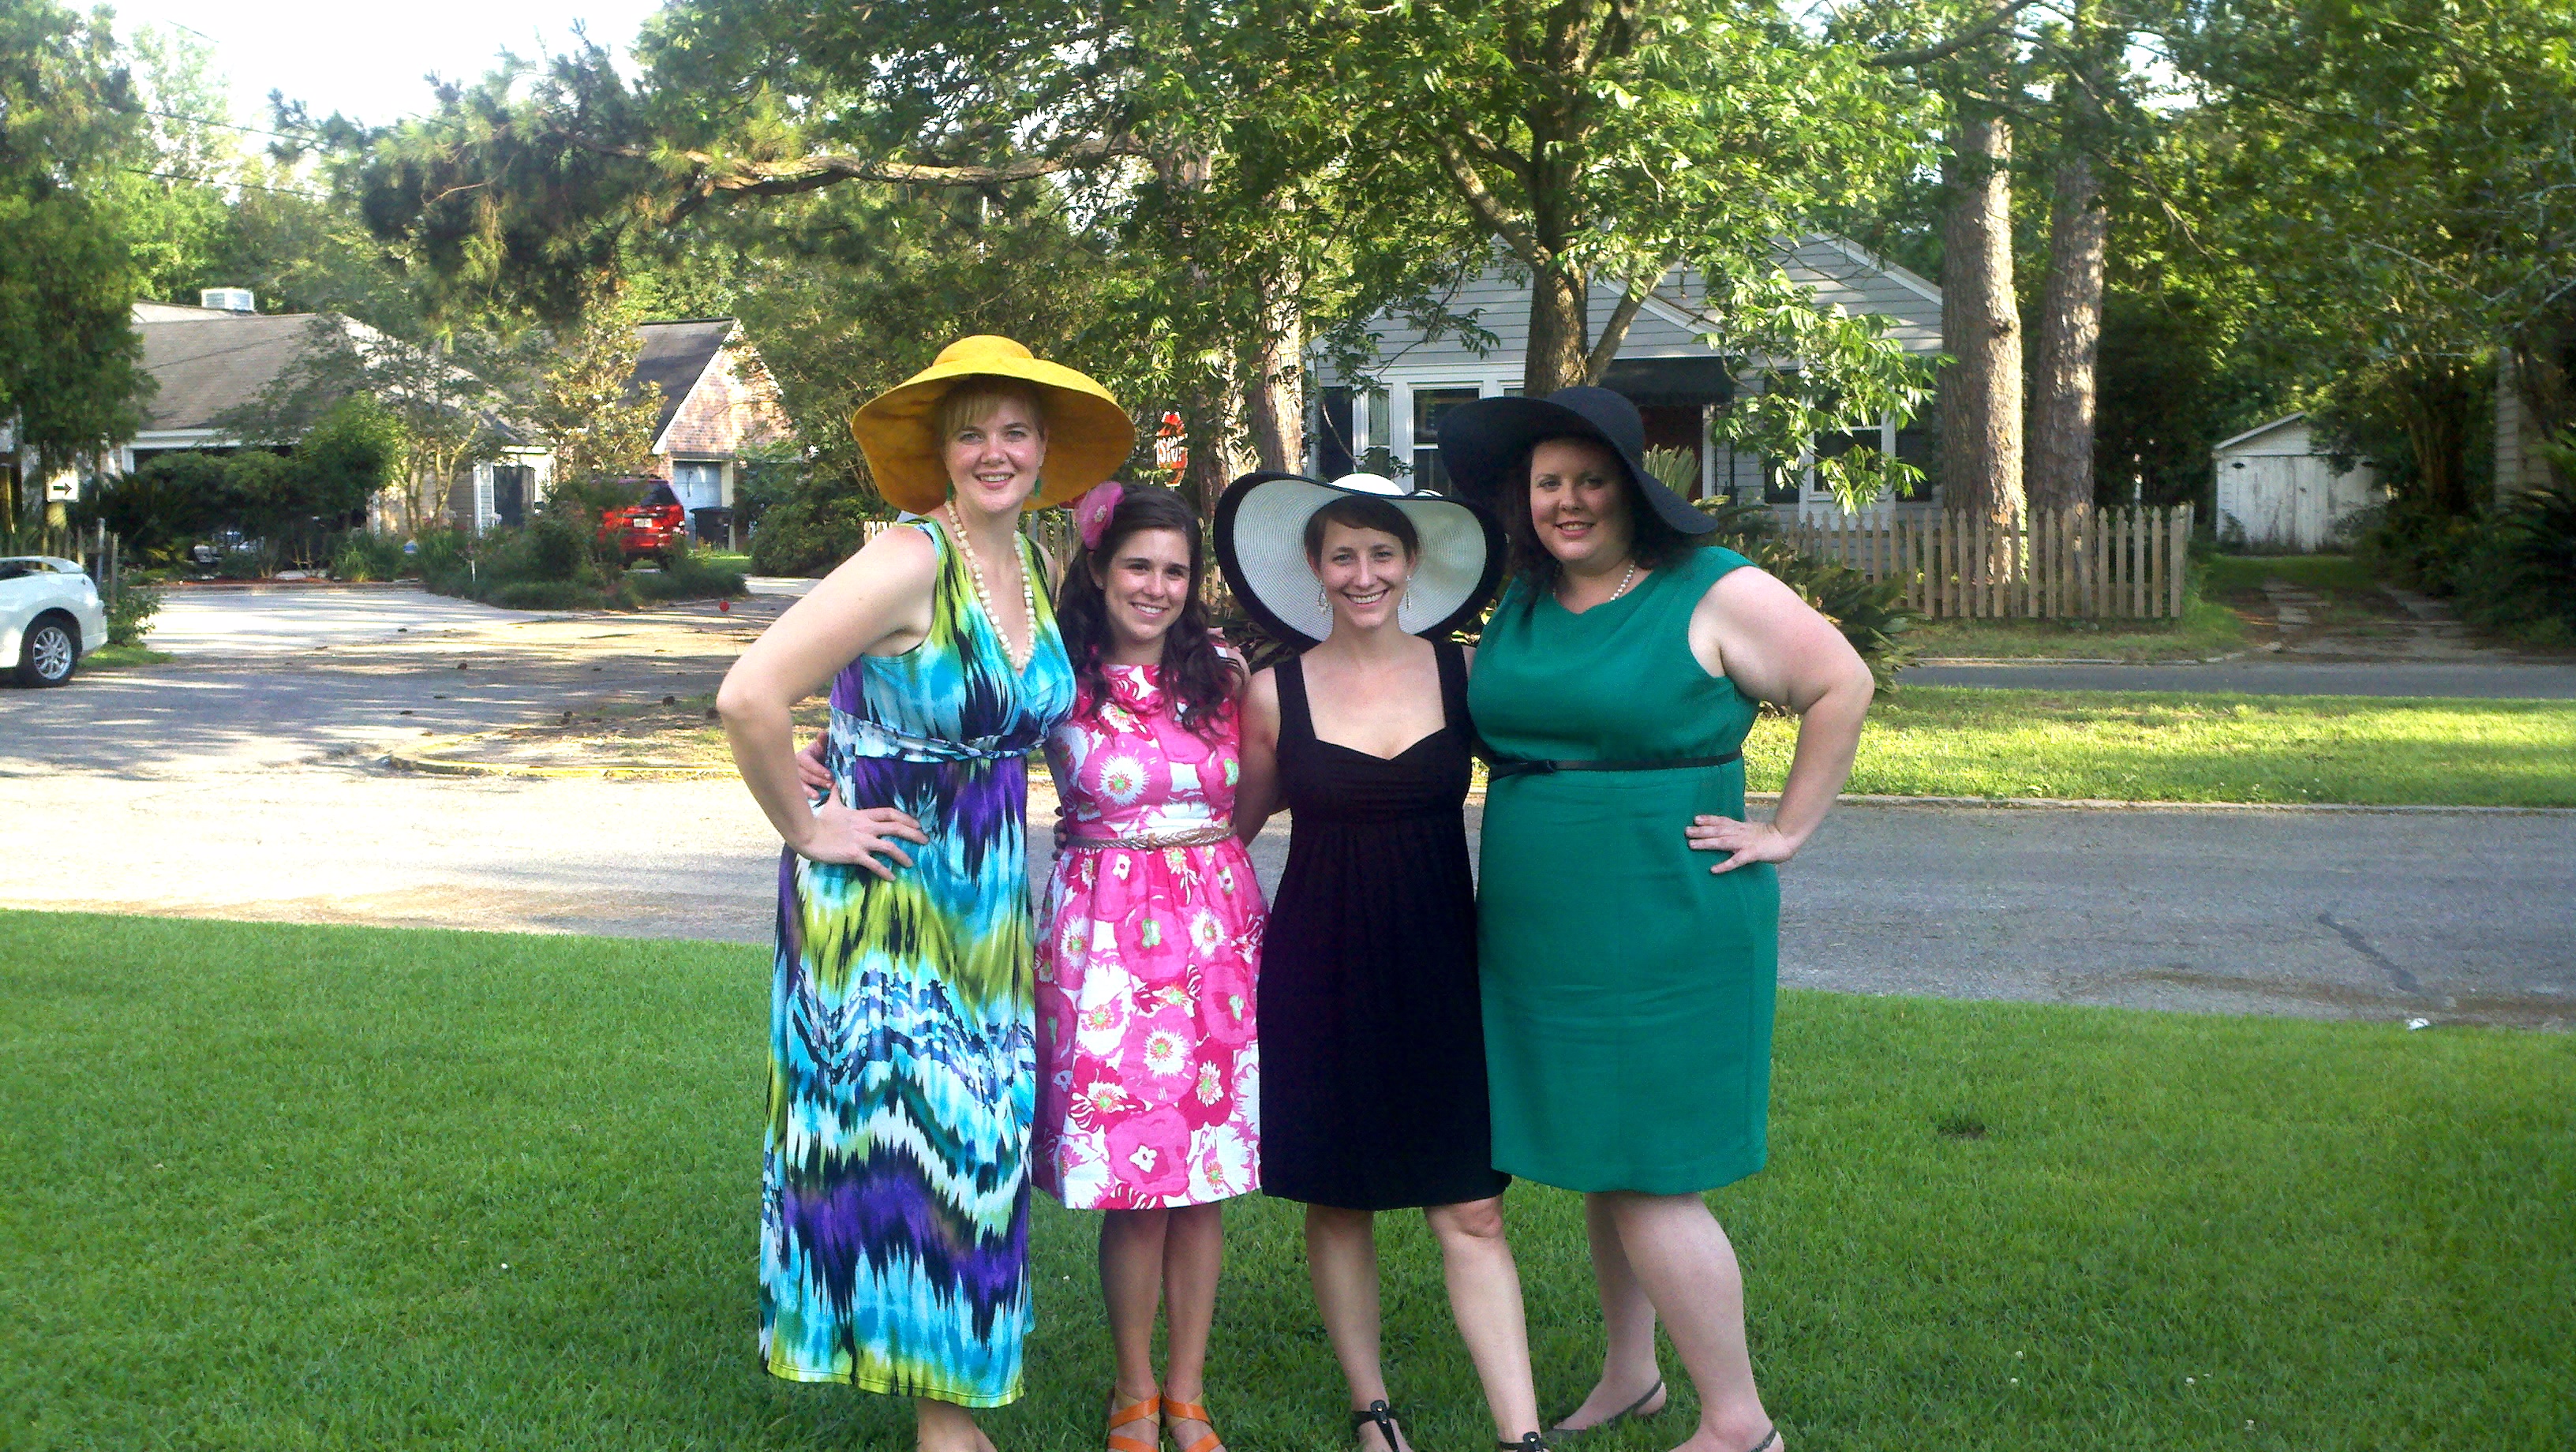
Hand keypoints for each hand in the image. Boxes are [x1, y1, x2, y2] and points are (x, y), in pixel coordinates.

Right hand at [794, 732, 832, 793]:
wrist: (820, 763)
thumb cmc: (822, 754)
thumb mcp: (824, 747)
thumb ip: (823, 741)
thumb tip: (822, 733)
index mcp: (802, 756)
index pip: (807, 762)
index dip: (818, 769)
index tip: (830, 775)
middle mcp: (795, 766)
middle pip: (805, 774)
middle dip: (818, 780)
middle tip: (830, 784)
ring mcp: (795, 777)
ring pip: (800, 784)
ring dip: (810, 790)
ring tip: (818, 796)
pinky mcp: (797, 787)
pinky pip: (799, 792)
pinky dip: (806, 795)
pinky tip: (814, 798)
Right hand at [796, 787, 928, 878]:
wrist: (807, 835)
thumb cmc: (820, 821)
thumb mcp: (831, 805)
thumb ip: (836, 795)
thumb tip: (834, 782)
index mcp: (863, 815)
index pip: (890, 813)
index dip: (905, 817)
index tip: (917, 824)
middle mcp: (866, 827)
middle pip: (896, 827)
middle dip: (914, 834)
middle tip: (925, 840)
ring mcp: (862, 841)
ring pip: (890, 847)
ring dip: (903, 855)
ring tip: (911, 863)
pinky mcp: (855, 855)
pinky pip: (874, 864)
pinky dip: (885, 871)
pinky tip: (892, 878)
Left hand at [1686, 815, 1798, 873]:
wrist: (1787, 838)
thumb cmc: (1771, 835)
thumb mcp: (1755, 827)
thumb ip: (1745, 824)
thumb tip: (1741, 817)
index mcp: (1741, 827)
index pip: (1722, 821)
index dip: (1709, 819)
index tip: (1695, 819)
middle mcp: (1740, 833)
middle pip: (1717, 830)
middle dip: (1701, 831)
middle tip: (1686, 831)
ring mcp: (1745, 843)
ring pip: (1723, 842)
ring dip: (1706, 843)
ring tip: (1692, 846)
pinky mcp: (1752, 854)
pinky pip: (1736, 860)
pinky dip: (1725, 865)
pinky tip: (1714, 869)